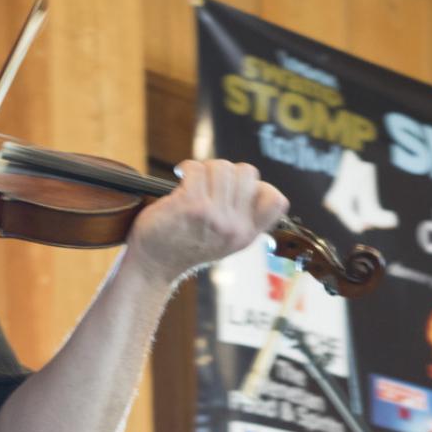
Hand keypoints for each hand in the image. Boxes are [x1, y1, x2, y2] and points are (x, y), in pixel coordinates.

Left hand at [123, 159, 288, 287]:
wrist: (155, 263)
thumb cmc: (187, 244)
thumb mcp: (225, 239)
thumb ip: (243, 216)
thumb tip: (254, 180)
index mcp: (247, 234)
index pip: (277, 201)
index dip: (260, 186)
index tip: (236, 191)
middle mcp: (235, 228)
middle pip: (247, 173)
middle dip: (226, 170)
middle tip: (209, 181)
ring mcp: (215, 218)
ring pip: (222, 167)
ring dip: (205, 167)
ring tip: (193, 178)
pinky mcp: (191, 207)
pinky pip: (197, 169)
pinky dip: (187, 168)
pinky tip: (180, 175)